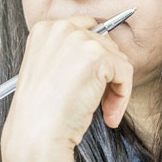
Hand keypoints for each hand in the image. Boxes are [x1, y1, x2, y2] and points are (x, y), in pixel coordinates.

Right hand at [1, 14, 133, 161]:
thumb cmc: (40, 112)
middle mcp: (61, 28)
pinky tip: (109, 115)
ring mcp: (79, 40)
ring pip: (117, 58)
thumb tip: (105, 53)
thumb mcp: (47, 72)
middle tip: (100, 101)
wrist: (36, 133)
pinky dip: (122, 96)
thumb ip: (68, 55)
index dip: (93, 58)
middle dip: (106, 73)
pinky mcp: (98, 56)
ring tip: (103, 111)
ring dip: (115, 86)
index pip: (84, 29)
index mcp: (44, 30)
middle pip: (103, 43)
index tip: (92, 82)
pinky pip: (126, 72)